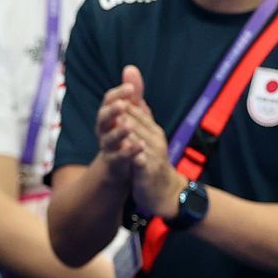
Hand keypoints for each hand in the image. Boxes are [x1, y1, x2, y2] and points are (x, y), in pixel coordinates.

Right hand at [95, 65, 147, 179]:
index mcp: (107, 115)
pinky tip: (141, 145)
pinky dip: (130, 151)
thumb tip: (130, 68)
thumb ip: (131, 93)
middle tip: (122, 105)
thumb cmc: (123, 133)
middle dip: (112, 111)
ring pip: (109, 139)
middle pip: (103, 118)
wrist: (118, 164)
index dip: (118, 94)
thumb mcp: (129, 112)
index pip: (108, 101)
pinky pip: (120, 156)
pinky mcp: (114, 162)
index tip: (130, 88)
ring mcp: (107, 146)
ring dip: (119, 132)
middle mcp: (103, 130)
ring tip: (129, 125)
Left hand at [115, 68, 185, 217]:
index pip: (138, 112)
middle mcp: (155, 139)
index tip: (113, 95)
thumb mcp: (147, 136)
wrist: (164, 191)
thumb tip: (134, 86)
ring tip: (118, 123)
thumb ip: (140, 112)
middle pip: (139, 124)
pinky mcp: (149, 171)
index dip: (126, 103)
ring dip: (130, 132)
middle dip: (127, 114)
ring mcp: (153, 155)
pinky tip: (126, 150)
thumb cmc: (152, 160)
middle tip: (115, 104)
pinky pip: (141, 161)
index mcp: (152, 129)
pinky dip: (135, 154)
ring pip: (140, 140)